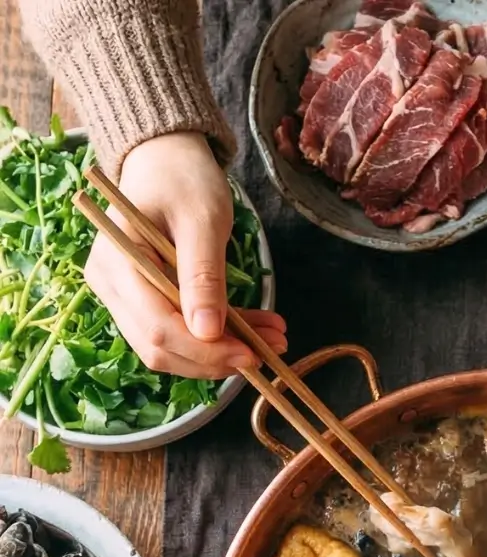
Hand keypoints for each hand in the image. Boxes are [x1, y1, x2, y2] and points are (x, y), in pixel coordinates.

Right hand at [84, 132, 287, 378]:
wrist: (167, 161)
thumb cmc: (183, 179)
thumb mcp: (202, 221)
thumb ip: (203, 276)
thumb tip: (208, 333)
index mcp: (116, 262)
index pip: (159, 329)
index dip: (206, 351)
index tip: (253, 354)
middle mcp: (109, 286)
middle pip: (160, 349)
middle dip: (217, 358)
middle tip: (270, 350)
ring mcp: (122, 298)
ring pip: (170, 351)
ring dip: (221, 355)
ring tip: (271, 340)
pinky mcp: (141, 304)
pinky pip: (177, 336)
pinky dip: (215, 342)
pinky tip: (254, 333)